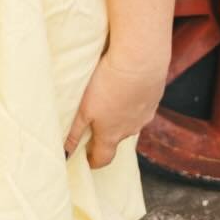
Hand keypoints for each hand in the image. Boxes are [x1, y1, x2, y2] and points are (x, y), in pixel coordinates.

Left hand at [64, 47, 168, 168]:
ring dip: (120, 116)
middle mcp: (131, 129)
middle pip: (116, 138)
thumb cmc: (107, 83)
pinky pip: (141, 104)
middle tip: (95, 124)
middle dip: (106, 135)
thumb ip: (74, 131)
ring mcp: (145, 114)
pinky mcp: (153, 96)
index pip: (104, 158)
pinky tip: (126, 85)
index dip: (94, 161)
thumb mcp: (84, 108)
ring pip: (130, 121)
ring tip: (110, 99)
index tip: (87, 159)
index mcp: (111, 134)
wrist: (140, 59)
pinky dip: (132, 100)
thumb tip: (65, 152)